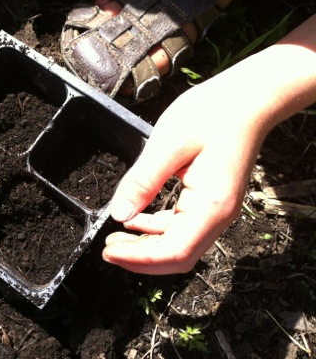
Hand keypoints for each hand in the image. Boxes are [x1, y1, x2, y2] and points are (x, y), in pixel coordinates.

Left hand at [102, 81, 265, 273]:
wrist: (249, 99)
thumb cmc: (214, 114)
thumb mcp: (168, 144)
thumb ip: (142, 180)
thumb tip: (119, 213)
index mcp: (211, 205)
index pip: (174, 251)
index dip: (138, 259)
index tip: (109, 253)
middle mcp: (218, 214)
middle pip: (178, 255)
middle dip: (140, 258)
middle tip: (108, 249)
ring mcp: (217, 209)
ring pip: (179, 243)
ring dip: (147, 245)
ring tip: (117, 236)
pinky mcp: (210, 199)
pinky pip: (181, 225)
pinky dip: (156, 228)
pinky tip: (136, 218)